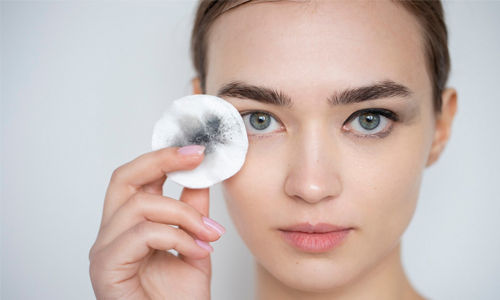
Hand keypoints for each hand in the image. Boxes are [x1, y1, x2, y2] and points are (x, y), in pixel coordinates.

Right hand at [89, 145, 224, 299]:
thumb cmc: (177, 299)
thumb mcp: (194, 244)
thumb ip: (193, 211)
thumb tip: (202, 177)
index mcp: (131, 225)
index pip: (138, 178)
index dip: (164, 158)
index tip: (197, 150)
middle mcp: (112, 233)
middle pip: (124, 177)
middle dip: (162, 160)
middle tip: (196, 157)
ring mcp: (105, 250)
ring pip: (141, 205)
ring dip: (184, 214)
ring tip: (210, 234)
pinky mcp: (106, 267)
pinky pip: (142, 234)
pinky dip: (177, 237)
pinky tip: (199, 251)